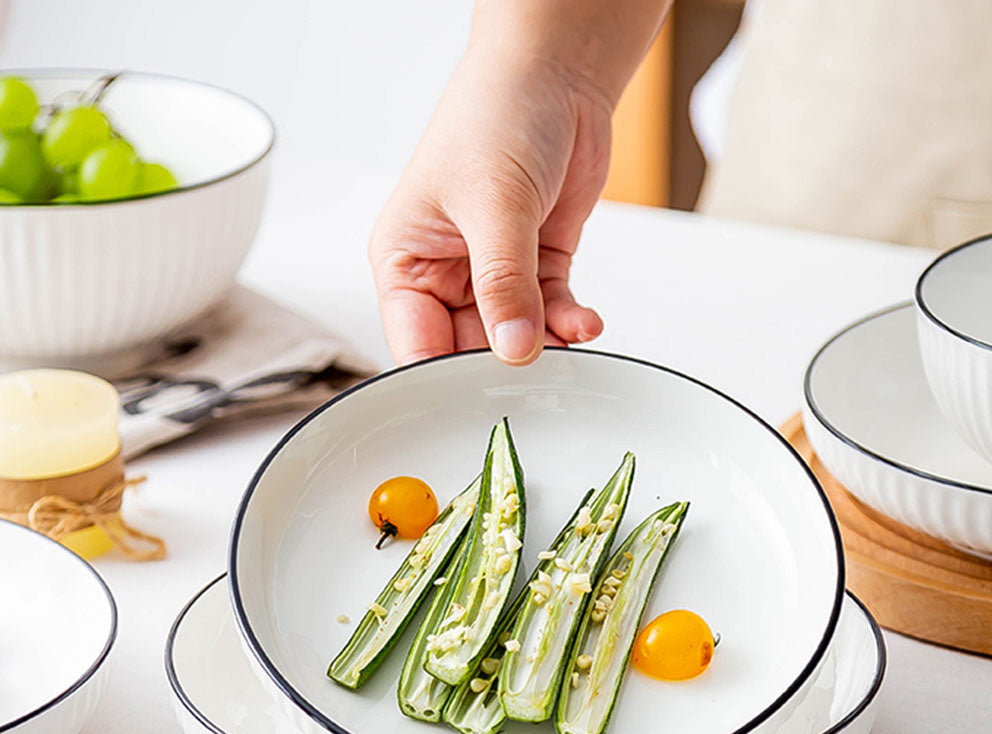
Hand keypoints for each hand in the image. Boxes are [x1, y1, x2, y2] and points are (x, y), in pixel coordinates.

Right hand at [369, 50, 611, 365]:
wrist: (557, 74)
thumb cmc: (496, 115)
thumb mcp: (494, 205)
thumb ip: (503, 284)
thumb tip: (513, 349)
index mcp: (405, 260)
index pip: (416, 343)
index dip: (445, 377)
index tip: (481, 400)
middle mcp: (444, 274)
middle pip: (468, 349)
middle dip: (504, 364)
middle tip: (537, 378)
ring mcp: (492, 273)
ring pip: (514, 337)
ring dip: (545, 346)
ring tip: (570, 342)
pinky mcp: (536, 266)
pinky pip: (549, 315)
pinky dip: (569, 324)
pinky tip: (586, 323)